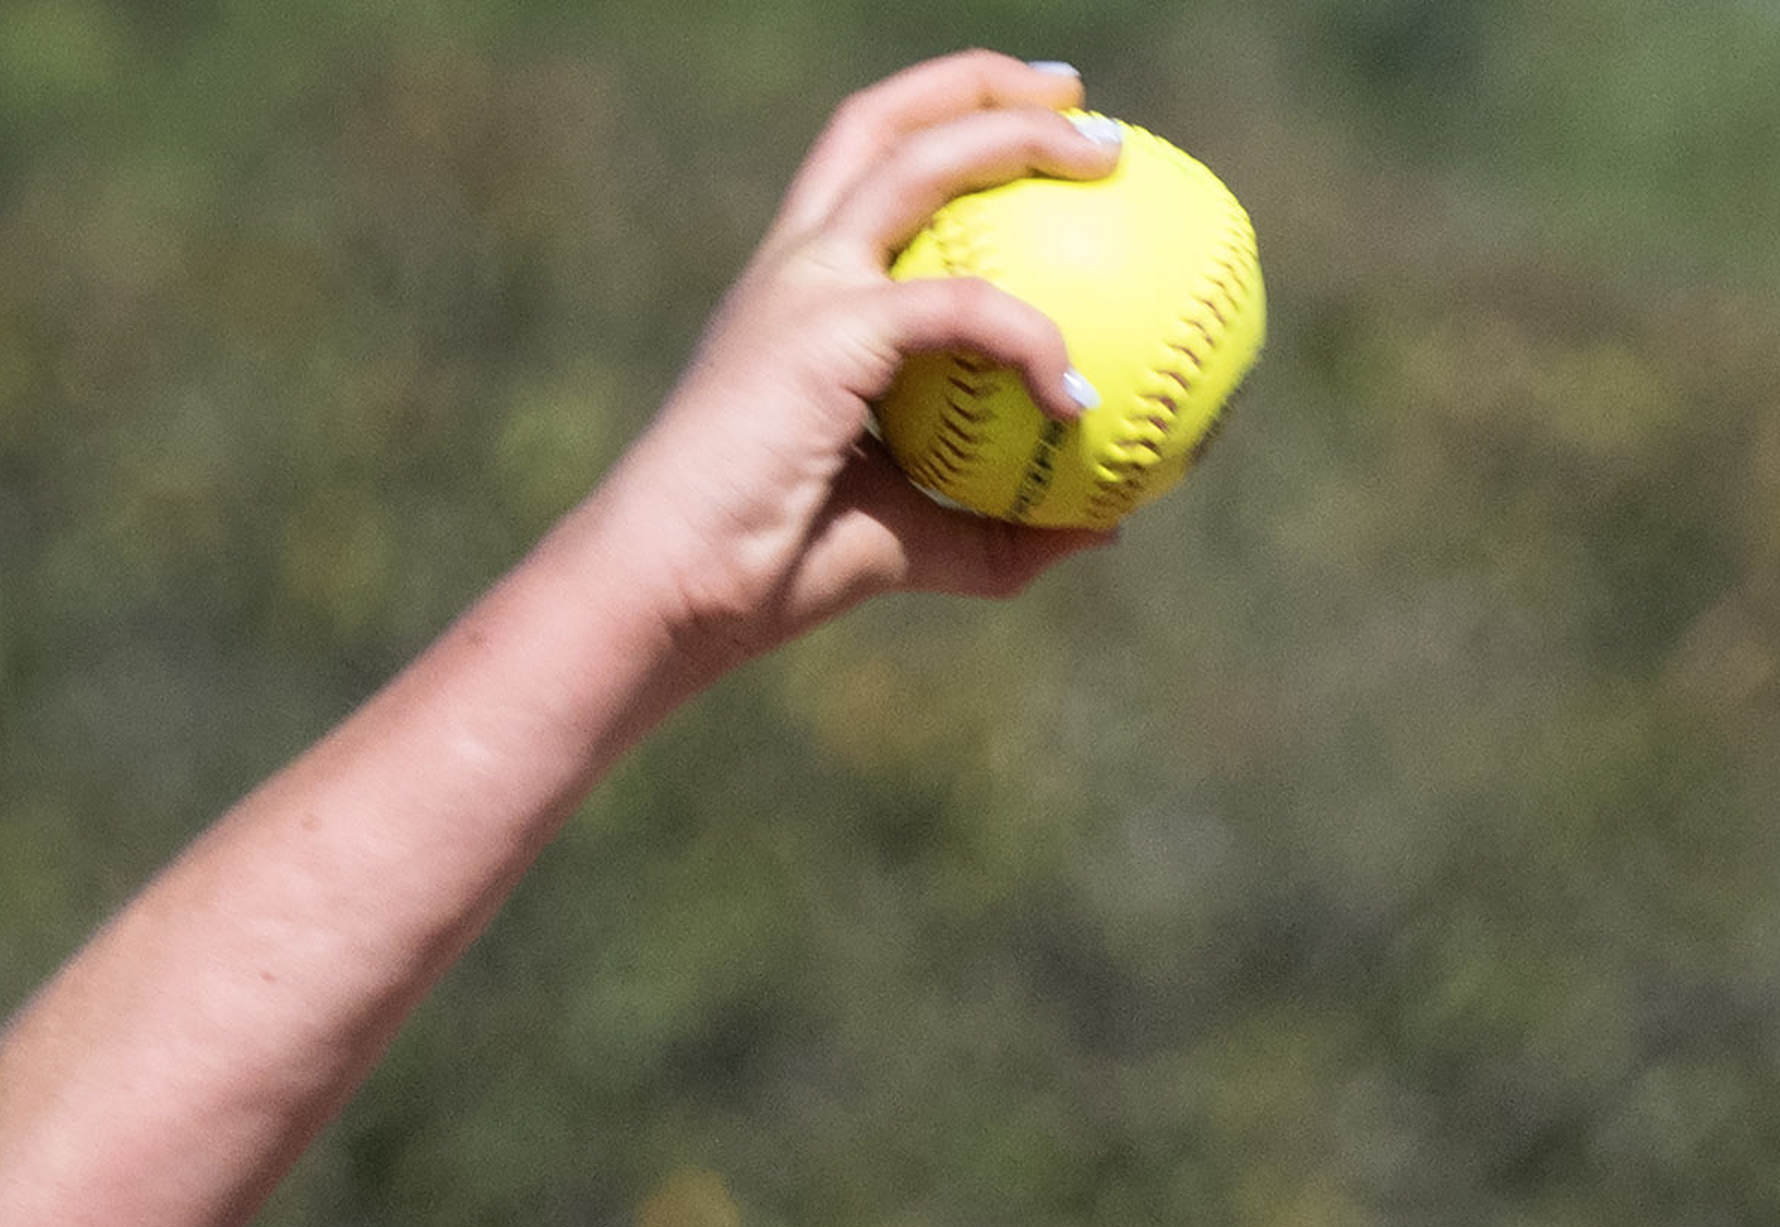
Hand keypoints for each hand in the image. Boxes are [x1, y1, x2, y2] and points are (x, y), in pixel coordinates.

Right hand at [579, 53, 1131, 669]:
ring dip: (1014, 135)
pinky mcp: (824, 328)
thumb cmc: (769, 572)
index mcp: (805, 291)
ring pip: (918, 160)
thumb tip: (1103, 528)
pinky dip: (1030, 337)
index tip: (1044, 131)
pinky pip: (961, 306)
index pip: (873, 169)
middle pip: (886, 121)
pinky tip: (1080, 397)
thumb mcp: (906, 546)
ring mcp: (806, 283)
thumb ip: (997, 532)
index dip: (954, 128)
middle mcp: (799, 262)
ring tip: (1107, 150)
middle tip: (1082, 101)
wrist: (672, 588)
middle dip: (982, 86)